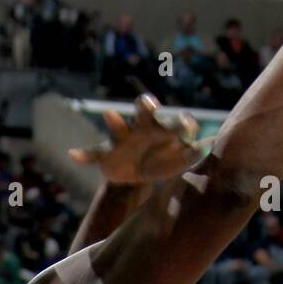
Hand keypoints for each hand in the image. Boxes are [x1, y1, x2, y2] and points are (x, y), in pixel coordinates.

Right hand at [69, 94, 199, 185]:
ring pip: (118, 127)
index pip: (175, 119)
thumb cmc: (164, 163)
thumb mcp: (181, 161)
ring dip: (115, 121)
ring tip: (110, 115)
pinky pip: (95, 152)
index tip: (186, 130)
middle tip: (147, 105)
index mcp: (164, 128)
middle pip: (145, 110)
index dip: (181, 123)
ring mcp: (123, 138)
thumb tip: (209, 146)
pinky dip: (85, 155)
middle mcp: (143, 127)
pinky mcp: (108, 152)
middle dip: (146, 106)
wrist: (137, 178)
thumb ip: (194, 153)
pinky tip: (73, 155)